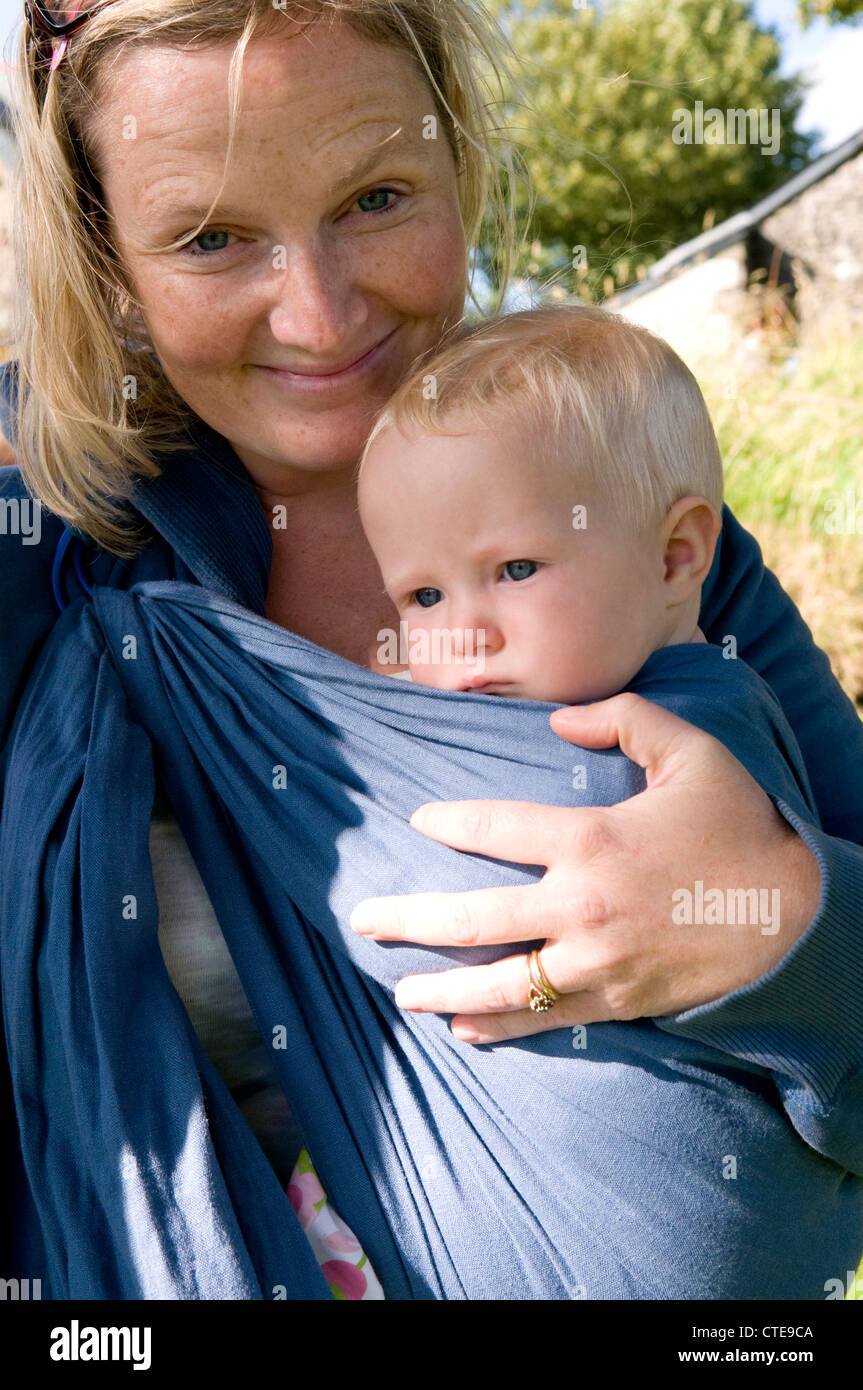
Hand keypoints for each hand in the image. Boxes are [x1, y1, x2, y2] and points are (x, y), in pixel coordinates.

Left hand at [349, 693, 822, 1041]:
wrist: (797, 915)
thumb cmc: (740, 827)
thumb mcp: (693, 752)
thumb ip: (624, 719)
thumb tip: (558, 723)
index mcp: (591, 838)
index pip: (497, 826)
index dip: (451, 821)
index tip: (418, 819)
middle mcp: (581, 905)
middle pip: (477, 917)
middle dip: (412, 920)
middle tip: (363, 921)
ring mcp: (596, 960)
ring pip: (502, 983)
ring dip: (443, 988)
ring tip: (400, 993)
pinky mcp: (617, 1000)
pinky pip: (546, 1020)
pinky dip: (501, 1028)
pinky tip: (463, 1030)